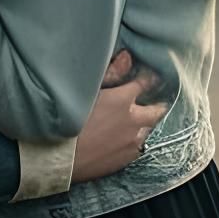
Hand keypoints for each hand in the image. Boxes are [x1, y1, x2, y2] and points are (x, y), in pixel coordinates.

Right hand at [72, 50, 167, 182]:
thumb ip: (111, 72)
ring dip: (144, 124)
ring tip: (138, 121)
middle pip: (155, 111)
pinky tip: (125, 138)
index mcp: (124, 100)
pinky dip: (135, 140)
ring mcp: (131, 143)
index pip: (145, 83)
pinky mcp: (125, 161)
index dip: (149, 78)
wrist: (61, 157)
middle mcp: (133, 121)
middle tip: (156, 101)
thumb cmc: (70, 117)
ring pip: (147, 131)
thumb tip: (127, 57)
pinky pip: (137, 148)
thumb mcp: (88, 89)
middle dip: (157, 105)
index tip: (151, 76)